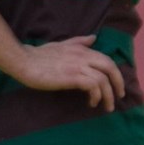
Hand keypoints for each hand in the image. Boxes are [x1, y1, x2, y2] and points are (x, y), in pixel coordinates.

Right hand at [10, 36, 124, 110]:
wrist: (24, 61)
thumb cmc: (39, 55)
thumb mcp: (62, 45)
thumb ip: (79, 42)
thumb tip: (93, 38)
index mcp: (82, 49)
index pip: (106, 59)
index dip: (115, 73)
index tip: (116, 85)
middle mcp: (83, 55)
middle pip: (110, 66)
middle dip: (119, 83)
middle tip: (119, 97)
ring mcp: (77, 66)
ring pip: (103, 79)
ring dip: (108, 95)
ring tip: (106, 106)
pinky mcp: (71, 77)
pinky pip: (93, 85)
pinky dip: (96, 95)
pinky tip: (91, 102)